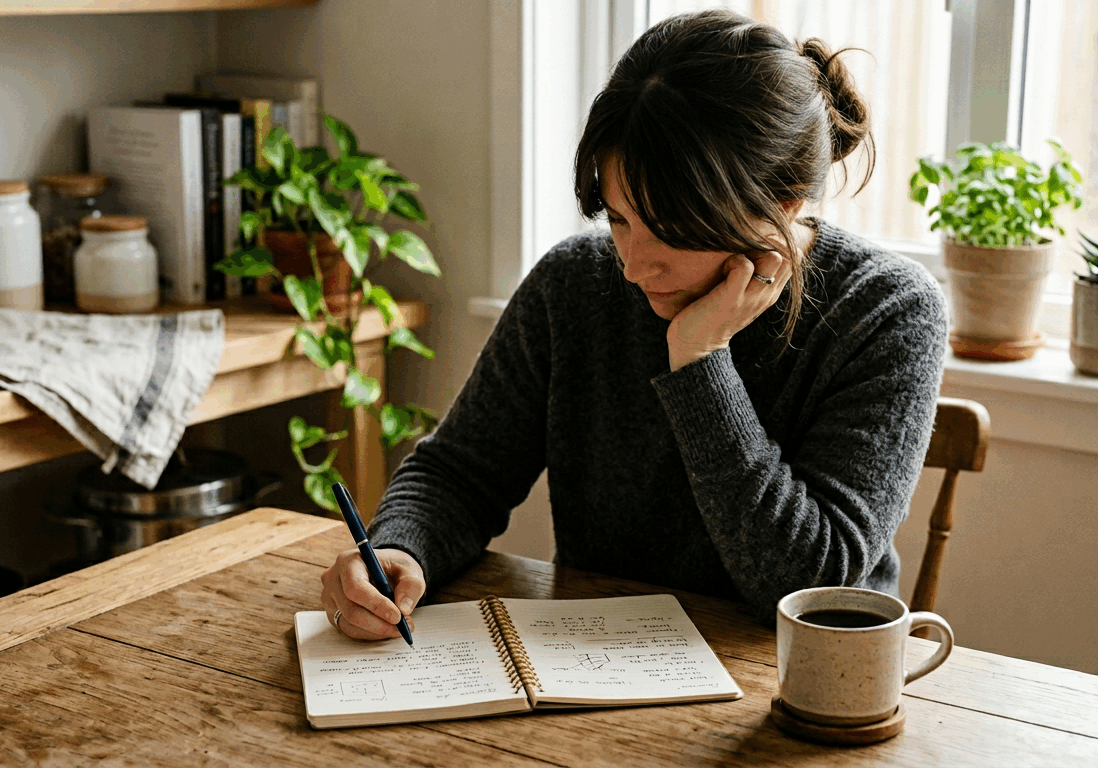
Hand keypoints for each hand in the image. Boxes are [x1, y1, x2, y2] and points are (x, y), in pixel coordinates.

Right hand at [320, 547, 425, 639]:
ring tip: (399, 628)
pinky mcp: (333, 613)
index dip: (376, 605)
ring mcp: (330, 598)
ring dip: (377, 631)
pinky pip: (349, 630)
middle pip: (350, 609)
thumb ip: (411, 585)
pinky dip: (370, 634)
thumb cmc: (393, 567)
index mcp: (349, 561)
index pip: (355, 587)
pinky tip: (386, 628)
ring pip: (349, 624)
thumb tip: (403, 609)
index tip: (397, 617)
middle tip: (403, 627)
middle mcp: (334, 579)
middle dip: (379, 623)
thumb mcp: (409, 569)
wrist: (383, 569)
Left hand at [666, 245, 792, 370]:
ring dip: (752, 251)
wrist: (695, 346)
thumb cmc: (712, 313)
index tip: (754, 248)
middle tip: (744, 251)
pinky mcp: (732, 299)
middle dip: (768, 244)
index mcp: (770, 292)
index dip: (777, 245)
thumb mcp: (740, 293)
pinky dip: (733, 261)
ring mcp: (751, 298)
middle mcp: (766, 295)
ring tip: (733, 261)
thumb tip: (747, 244)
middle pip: (790, 255)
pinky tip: (722, 271)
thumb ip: (750, 274)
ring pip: (773, 258)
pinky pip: (744, 267)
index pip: (794, 259)